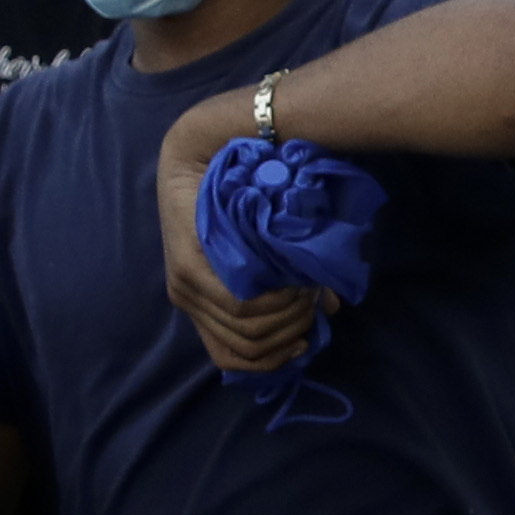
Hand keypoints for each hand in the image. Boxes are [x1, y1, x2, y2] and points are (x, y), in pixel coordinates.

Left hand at [157, 98, 331, 373]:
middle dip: (291, 333)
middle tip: (312, 302)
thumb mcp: (269, 252)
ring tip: (305, 286)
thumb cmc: (243, 196)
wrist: (209, 151)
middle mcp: (190, 302)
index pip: (234, 361)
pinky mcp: (188, 268)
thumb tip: (327, 313)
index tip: (305, 342)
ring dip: (287, 315)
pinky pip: (240, 305)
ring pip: (248, 330)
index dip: (273, 363)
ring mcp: (187, 288)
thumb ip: (292, 287)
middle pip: (249, 349)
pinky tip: (292, 283)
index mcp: (206, 303)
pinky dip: (274, 302)